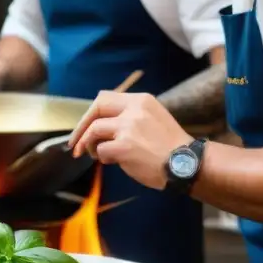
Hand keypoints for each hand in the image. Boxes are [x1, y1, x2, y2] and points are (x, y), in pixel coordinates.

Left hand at [68, 92, 193, 189]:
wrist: (187, 164)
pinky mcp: (125, 146)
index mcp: (141, 100)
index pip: (105, 98)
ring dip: (89, 145)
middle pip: (96, 109)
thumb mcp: (152, 118)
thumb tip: (99, 125)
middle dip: (81, 127)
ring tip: (94, 156)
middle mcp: (134, 109)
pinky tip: (112, 162)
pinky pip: (101, 150)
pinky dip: (102, 158)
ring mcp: (129, 127)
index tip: (83, 126)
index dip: (90, 113)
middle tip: (75, 143)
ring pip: (95, 130)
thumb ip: (129, 116)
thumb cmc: (169, 147)